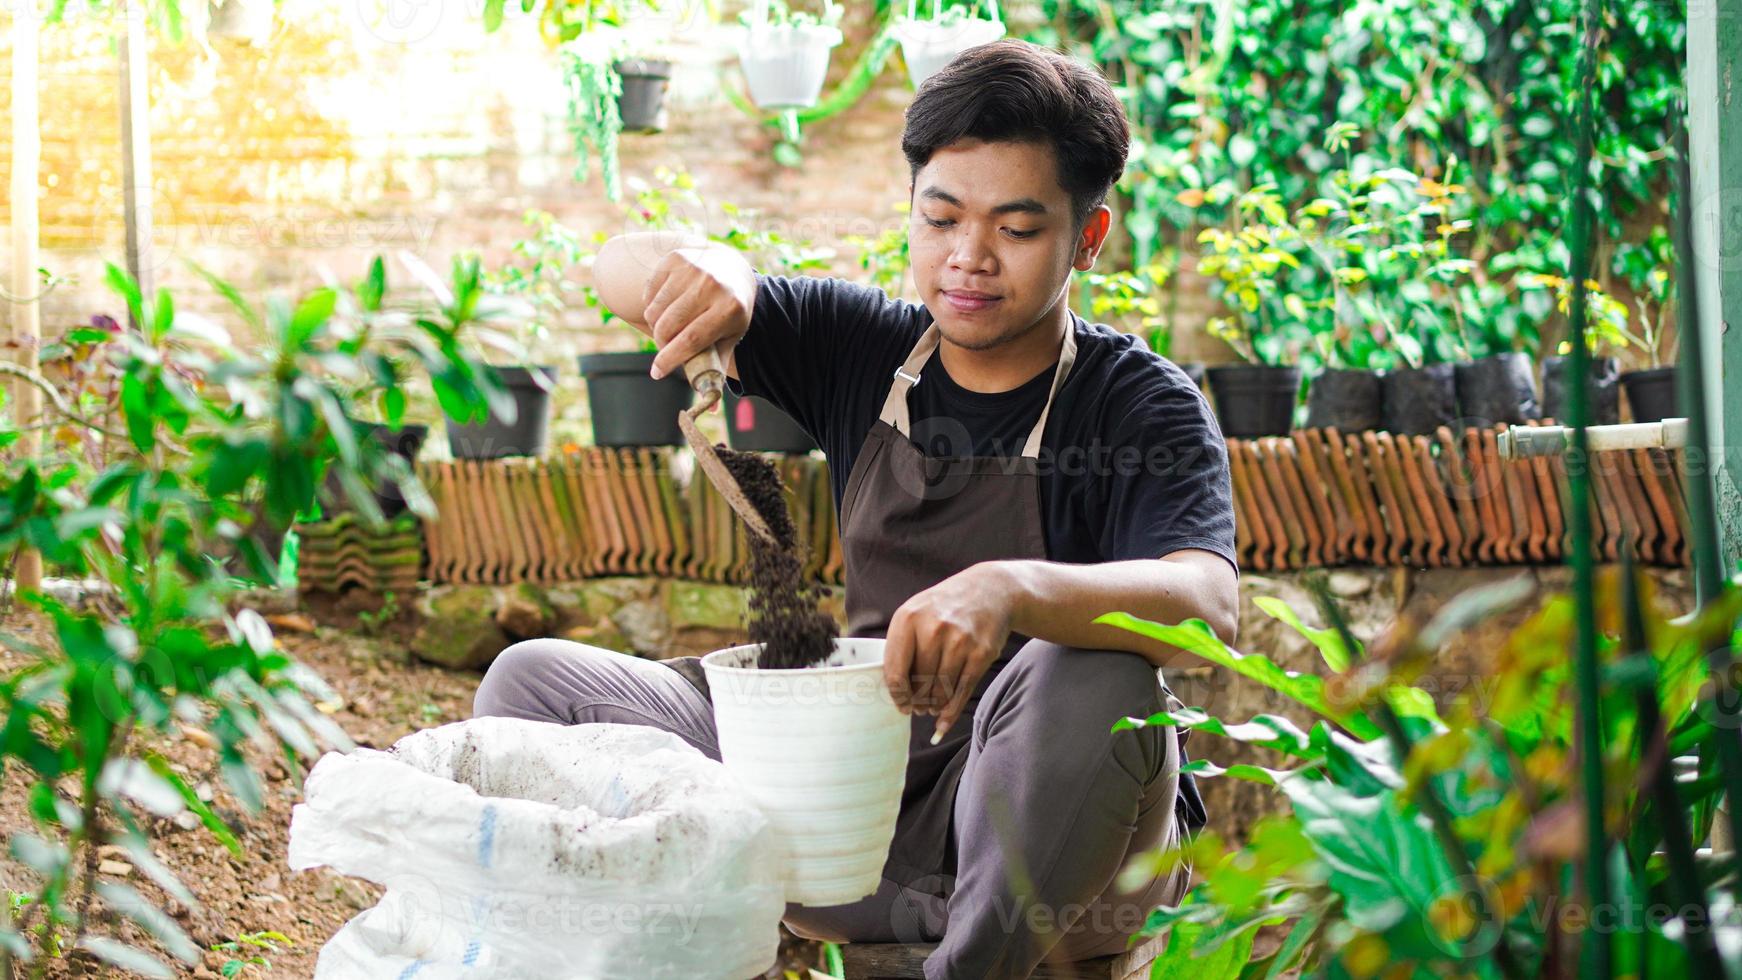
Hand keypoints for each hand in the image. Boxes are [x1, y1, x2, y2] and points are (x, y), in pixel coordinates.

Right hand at [642, 245, 756, 380]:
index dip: (670, 359)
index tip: (657, 372)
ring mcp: (692, 269)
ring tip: (670, 327)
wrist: (731, 268)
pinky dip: (653, 306)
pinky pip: (649, 293)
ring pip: (655, 311)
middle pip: (669, 326)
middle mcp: (711, 285)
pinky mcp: (675, 259)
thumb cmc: (729, 311)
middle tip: (666, 349)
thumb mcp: (730, 336)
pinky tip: (669, 305)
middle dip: (662, 344)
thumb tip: (710, 408)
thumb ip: (716, 367)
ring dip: (657, 326)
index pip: (691, 340)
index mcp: (729, 308)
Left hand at [883, 563, 1015, 743]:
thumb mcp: (915, 614)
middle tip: (918, 708)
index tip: (901, 705)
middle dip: (917, 702)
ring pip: (940, 690)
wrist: (991, 590)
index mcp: (908, 618)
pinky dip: (951, 712)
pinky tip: (944, 720)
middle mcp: (934, 629)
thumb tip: (893, 690)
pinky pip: (962, 691)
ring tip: (931, 707)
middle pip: (918, 684)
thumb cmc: (944, 608)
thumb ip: (900, 646)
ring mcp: (960, 641)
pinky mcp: (982, 653)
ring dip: (933, 706)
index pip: (895, 672)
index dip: (897, 696)